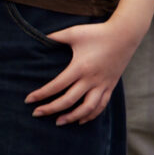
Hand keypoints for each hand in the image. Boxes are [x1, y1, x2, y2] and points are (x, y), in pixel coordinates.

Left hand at [27, 15, 145, 123]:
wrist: (125, 34)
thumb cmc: (97, 32)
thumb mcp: (74, 33)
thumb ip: (55, 37)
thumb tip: (38, 39)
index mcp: (80, 67)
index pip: (57, 86)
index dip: (41, 94)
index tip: (28, 100)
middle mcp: (91, 79)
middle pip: (68, 101)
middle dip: (51, 109)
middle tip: (36, 114)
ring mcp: (103, 84)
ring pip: (87, 108)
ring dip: (72, 117)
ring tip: (58, 122)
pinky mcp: (110, 86)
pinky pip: (101, 105)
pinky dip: (91, 115)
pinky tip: (81, 120)